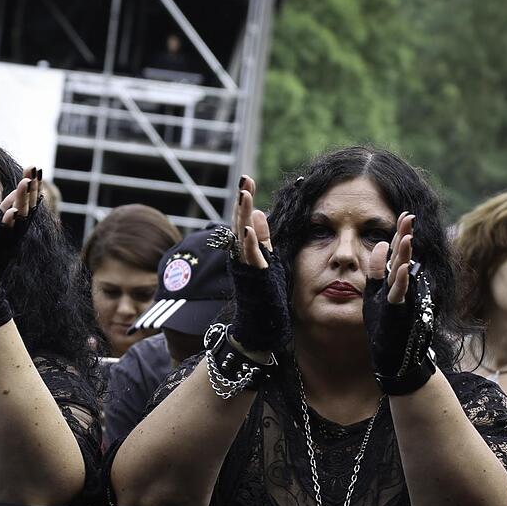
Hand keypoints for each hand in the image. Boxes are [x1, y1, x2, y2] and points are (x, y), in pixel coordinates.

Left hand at [0, 166, 41, 335]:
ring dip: (23, 203)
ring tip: (26, 184)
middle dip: (30, 189)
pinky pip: (3, 239)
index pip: (23, 203)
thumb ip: (1, 215)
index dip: (29, 186)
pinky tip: (12, 213)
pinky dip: (8, 226)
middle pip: (26, 209)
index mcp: (11, 230)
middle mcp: (12, 237)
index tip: (34, 167)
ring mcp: (4, 246)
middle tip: (35, 169)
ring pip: (18, 222)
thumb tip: (12, 197)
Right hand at [224, 175, 289, 355]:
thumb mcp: (267, 260)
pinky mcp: (254, 277)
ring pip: (242, 235)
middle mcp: (242, 255)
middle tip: (244, 179)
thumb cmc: (264, 295)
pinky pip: (250, 257)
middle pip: (239, 222)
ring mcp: (247, 266)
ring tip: (245, 194)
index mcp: (247, 249)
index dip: (245, 199)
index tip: (248, 179)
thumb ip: (262, 239)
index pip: (244, 218)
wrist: (259, 326)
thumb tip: (259, 213)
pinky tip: (250, 227)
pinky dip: (249, 242)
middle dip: (242, 201)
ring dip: (243, 214)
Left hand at [364, 211, 436, 394]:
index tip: (403, 214)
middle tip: (408, 215)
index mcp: (393, 281)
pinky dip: (400, 281)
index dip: (399, 234)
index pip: (397, 252)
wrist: (395, 356)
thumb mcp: (376, 293)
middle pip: (402, 257)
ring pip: (403, 273)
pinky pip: (399, 295)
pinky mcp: (398, 313)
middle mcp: (400, 287)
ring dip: (404, 255)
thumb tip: (378, 245)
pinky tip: (401, 268)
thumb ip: (377, 271)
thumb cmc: (386, 326)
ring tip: (407, 235)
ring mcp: (402, 299)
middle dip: (405, 236)